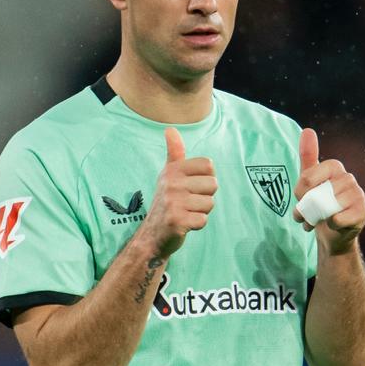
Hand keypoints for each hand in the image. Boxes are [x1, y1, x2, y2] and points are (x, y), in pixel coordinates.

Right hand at [139, 127, 218, 258]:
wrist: (152, 236)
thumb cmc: (166, 204)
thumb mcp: (168, 176)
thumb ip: (174, 154)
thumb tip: (170, 129)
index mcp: (172, 170)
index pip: (209, 166)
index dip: (206, 179)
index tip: (192, 187)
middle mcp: (171, 183)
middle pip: (212, 185)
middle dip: (205, 197)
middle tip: (188, 204)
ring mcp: (173, 202)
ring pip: (210, 204)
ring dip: (201, 212)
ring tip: (186, 213)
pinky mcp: (177, 221)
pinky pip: (203, 220)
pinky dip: (197, 225)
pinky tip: (185, 224)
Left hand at [293, 128, 364, 253]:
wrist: (333, 233)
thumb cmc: (320, 204)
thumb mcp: (309, 182)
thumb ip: (307, 158)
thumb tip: (307, 130)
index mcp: (334, 167)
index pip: (308, 177)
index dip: (300, 193)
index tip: (300, 199)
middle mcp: (348, 178)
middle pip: (316, 193)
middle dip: (304, 209)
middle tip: (303, 215)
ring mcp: (357, 194)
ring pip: (326, 207)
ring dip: (314, 219)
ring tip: (314, 222)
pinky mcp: (362, 212)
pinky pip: (338, 219)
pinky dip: (330, 225)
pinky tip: (331, 225)